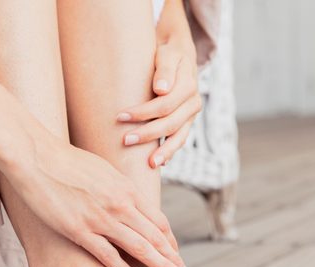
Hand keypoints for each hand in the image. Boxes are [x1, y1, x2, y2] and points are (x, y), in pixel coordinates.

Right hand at [6, 131, 187, 266]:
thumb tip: (130, 201)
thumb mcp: (104, 171)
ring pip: (139, 247)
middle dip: (172, 258)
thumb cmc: (66, 161)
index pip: (158, 221)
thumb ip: (120, 189)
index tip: (176, 254)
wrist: (37, 157)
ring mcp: (101, 219)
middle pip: (155, 237)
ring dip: (159, 266)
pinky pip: (108, 255)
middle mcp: (120, 205)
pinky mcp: (79, 230)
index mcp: (127, 189)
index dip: (170, 241)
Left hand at [116, 40, 200, 168]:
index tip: (120, 116)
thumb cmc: (166, 54)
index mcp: (188, 85)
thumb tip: (161, 89)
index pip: (164, 105)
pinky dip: (170, 151)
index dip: (143, 113)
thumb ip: (164, 69)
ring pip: (179, 136)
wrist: (178, 55)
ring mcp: (191, 115)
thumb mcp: (166, 54)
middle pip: (170, 123)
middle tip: (125, 140)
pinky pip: (180, 139)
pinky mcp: (186, 122)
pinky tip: (160, 163)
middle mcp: (193, 102)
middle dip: (148, 134)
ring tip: (150, 164)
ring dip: (164, 151)